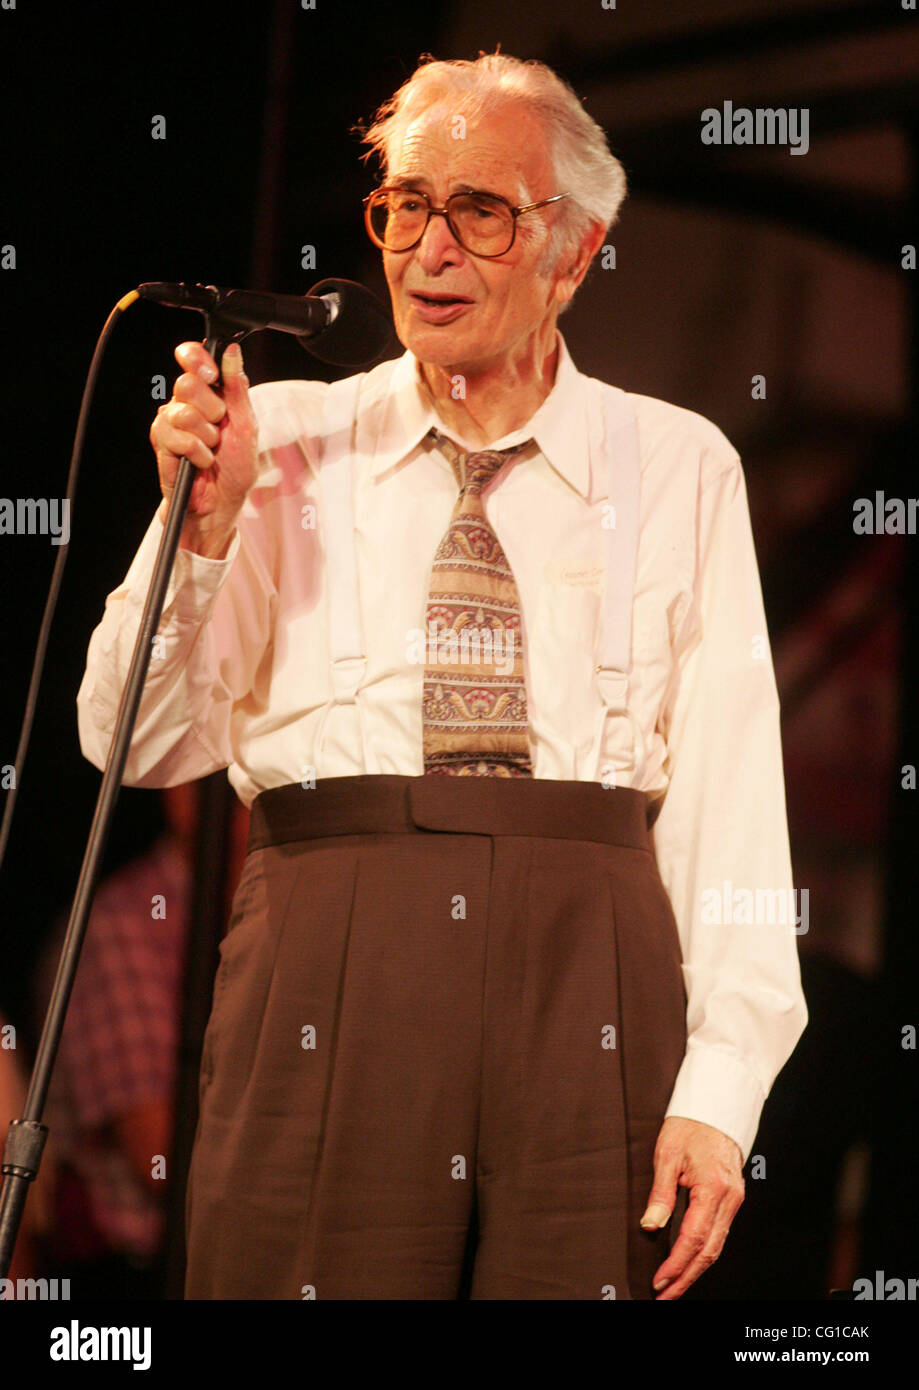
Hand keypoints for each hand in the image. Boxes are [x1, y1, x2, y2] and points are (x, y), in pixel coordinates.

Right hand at [150, 339, 257, 557]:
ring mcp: (170, 422)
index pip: (191, 358)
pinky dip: (197, 453)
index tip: (211, 372)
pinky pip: (177, 437)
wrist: (223, 502)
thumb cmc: (235, 466)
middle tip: (219, 429)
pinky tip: (200, 462)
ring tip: (211, 450)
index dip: (196, 358)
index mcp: (207, 393)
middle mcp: (185, 403)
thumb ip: (238, 388)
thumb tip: (232, 352)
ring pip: (183, 412)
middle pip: (187, 383)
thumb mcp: (246, 424)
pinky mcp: (161, 443)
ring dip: (206, 436)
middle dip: (212, 410)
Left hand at [640, 1116, 744, 1299]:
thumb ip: (660, 1194)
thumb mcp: (666, 1155)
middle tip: (665, 1296)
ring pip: (717, 1245)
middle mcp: (729, 1198)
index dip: (676, 1264)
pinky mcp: (732, 1198)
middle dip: (686, 1277)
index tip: (659, 1281)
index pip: (694, 1238)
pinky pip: (719, 1233)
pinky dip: (704, 1252)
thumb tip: (651, 1225)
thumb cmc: (689, 1126)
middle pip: (709, 1250)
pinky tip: (690, 1263)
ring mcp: (734, 1199)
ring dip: (695, 1269)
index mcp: (713, 1188)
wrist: (714, 1106)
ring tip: (674, 1286)